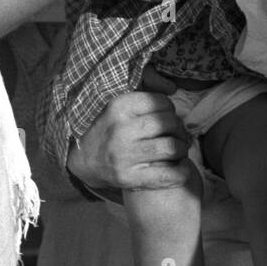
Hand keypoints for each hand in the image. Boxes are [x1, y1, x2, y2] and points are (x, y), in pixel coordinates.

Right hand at [66, 90, 193, 194]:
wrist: (84, 159)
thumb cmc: (109, 128)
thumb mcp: (119, 105)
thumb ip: (144, 92)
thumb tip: (172, 87)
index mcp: (119, 106)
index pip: (161, 102)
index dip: (170, 109)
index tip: (167, 116)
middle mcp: (121, 129)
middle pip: (169, 123)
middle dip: (179, 129)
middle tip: (178, 135)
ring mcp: (125, 155)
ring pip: (172, 148)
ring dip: (182, 149)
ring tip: (178, 150)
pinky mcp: (129, 178)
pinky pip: (169, 175)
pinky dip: (182, 172)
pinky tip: (179, 168)